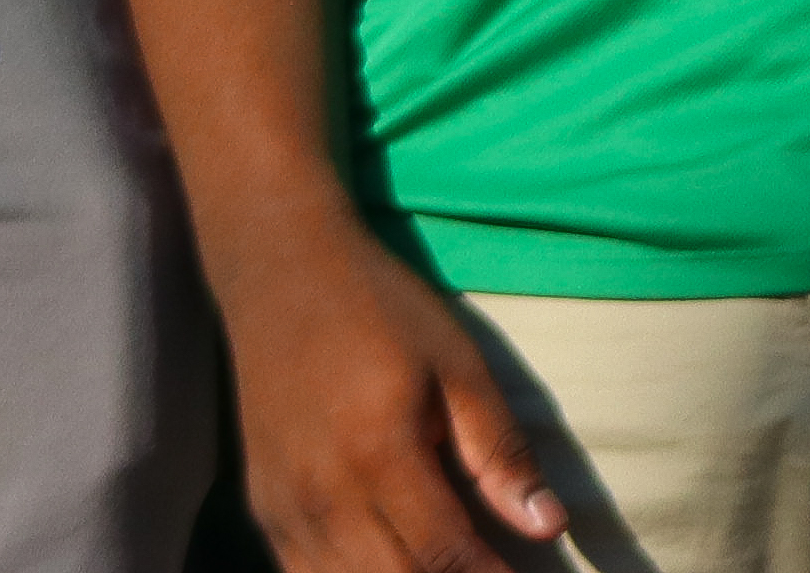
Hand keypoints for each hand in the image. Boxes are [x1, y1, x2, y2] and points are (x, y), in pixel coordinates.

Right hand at [206, 205, 576, 571]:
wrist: (277, 267)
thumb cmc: (377, 306)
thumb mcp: (455, 363)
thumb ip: (498, 450)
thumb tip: (549, 527)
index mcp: (377, 453)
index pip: (443, 556)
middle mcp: (321, 493)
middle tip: (489, 572)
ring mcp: (282, 507)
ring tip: (442, 569)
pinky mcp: (260, 508)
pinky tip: (384, 565)